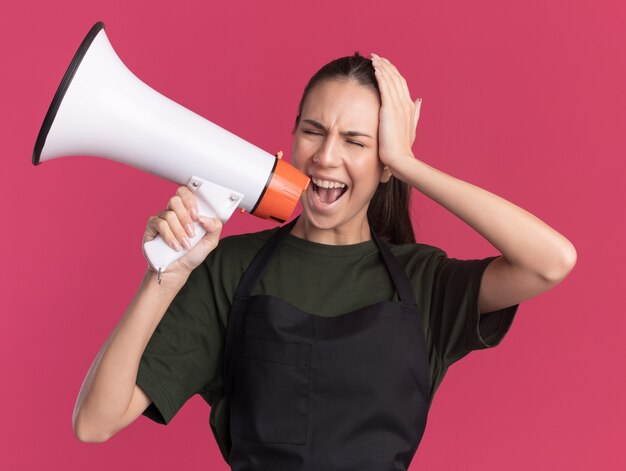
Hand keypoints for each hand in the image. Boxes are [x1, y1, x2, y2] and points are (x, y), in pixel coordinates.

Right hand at [142, 186, 221, 279]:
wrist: (177, 270)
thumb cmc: (192, 254)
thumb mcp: (210, 242)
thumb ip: (214, 228)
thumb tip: (206, 217)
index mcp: (187, 211)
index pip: (186, 193)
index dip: (190, 201)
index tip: (197, 216)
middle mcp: (173, 212)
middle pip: (175, 200)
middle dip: (185, 218)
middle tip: (192, 233)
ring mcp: (161, 218)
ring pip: (169, 214)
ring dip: (179, 231)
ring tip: (184, 244)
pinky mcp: (152, 227)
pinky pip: (159, 224)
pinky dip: (169, 235)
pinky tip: (174, 246)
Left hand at [370, 53, 421, 175]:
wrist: (400, 158)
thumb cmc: (402, 148)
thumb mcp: (410, 128)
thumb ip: (415, 113)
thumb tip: (419, 100)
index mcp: (410, 107)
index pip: (401, 84)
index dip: (393, 73)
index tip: (384, 65)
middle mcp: (406, 104)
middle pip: (397, 78)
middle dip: (387, 65)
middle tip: (377, 56)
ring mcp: (399, 106)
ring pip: (391, 80)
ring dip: (382, 66)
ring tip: (374, 57)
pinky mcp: (390, 109)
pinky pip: (385, 87)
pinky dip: (381, 75)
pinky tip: (375, 67)